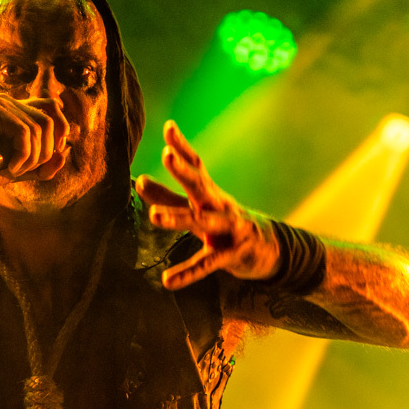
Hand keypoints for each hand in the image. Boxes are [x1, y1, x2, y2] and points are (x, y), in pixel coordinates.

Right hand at [0, 94, 76, 188]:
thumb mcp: (22, 169)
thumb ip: (44, 166)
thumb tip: (64, 152)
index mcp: (19, 110)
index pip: (52, 107)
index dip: (61, 129)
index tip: (53, 153)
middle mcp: (11, 102)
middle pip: (48, 120)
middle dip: (46, 150)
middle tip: (29, 168)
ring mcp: (0, 104)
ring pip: (37, 128)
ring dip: (33, 156)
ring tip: (17, 170)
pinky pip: (23, 132)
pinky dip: (23, 154)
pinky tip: (12, 167)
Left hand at [136, 120, 280, 289]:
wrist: (271, 250)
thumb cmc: (225, 224)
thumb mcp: (197, 209)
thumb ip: (168, 197)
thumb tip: (138, 181)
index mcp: (209, 192)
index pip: (196, 164)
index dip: (183, 146)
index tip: (168, 127)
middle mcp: (219, 205)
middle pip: (200, 185)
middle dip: (183, 171)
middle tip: (166, 155)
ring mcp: (228, 229)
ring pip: (202, 221)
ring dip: (177, 218)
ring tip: (153, 216)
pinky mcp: (232, 255)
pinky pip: (208, 263)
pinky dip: (188, 272)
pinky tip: (168, 281)